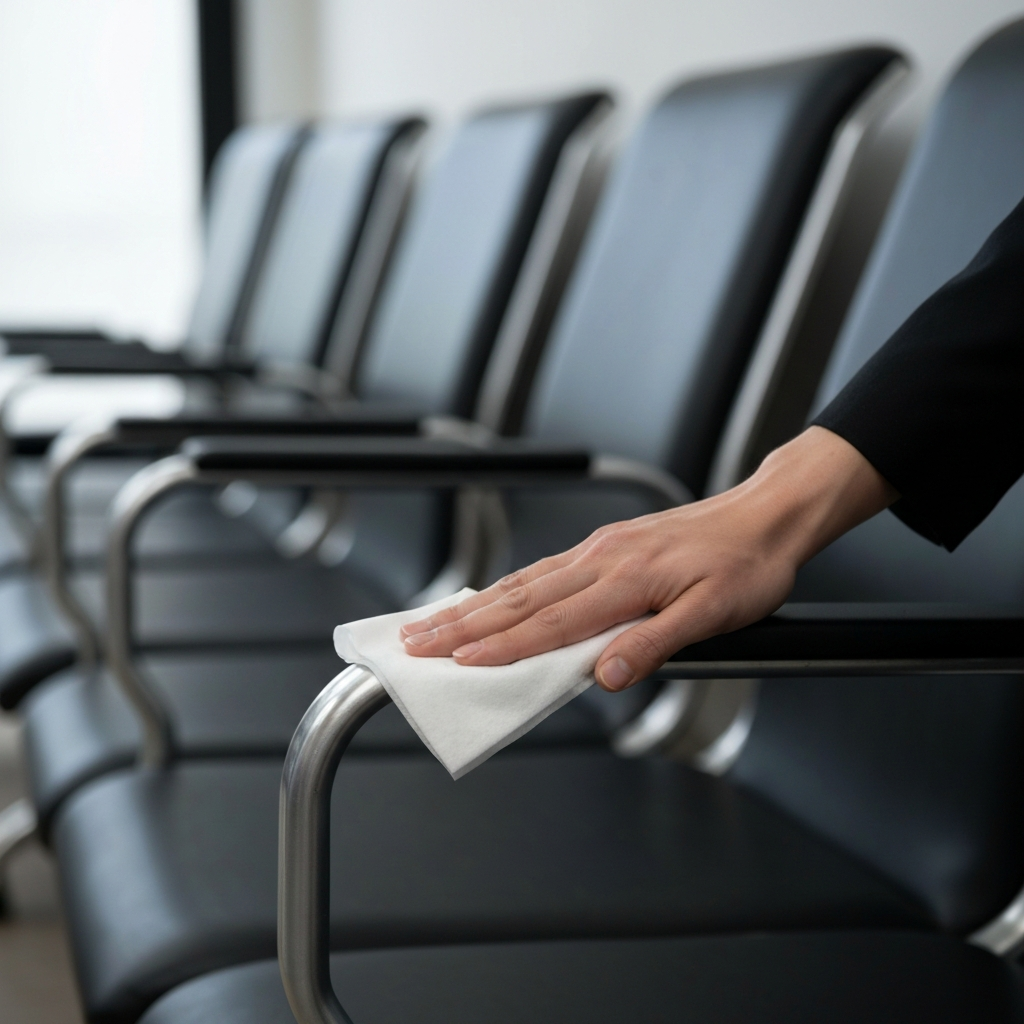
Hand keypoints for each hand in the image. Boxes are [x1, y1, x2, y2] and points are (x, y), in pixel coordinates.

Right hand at [401, 427, 896, 689]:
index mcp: (625, 580)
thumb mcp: (716, 614)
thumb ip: (655, 643)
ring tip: (432, 621)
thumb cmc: (748, 566)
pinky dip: (506, 588)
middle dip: (461, 624)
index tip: (456, 661)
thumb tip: (604, 675)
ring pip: (523, 582)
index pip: (549, 623)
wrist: (767, 515)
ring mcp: (600, 550)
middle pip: (518, 599)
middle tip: (413, 641)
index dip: (499, 646)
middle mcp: (602, 560)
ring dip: (474, 605)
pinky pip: (544, 569)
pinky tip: (491, 598)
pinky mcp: (606, 545)